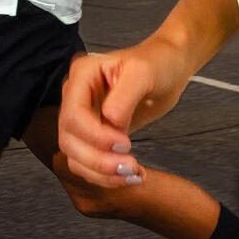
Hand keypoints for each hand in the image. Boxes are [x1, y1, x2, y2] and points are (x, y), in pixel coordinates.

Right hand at [57, 39, 191, 187]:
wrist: (168, 70)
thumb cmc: (157, 63)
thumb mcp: (143, 72)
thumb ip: (124, 95)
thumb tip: (110, 121)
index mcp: (82, 75)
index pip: (73, 114)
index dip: (95, 135)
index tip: (125, 143)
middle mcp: (76, 96)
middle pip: (70, 139)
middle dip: (98, 159)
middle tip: (130, 165)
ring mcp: (83, 117)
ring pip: (75, 156)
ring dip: (101, 173)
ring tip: (133, 174)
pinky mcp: (93, 135)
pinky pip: (88, 163)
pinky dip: (106, 176)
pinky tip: (131, 175)